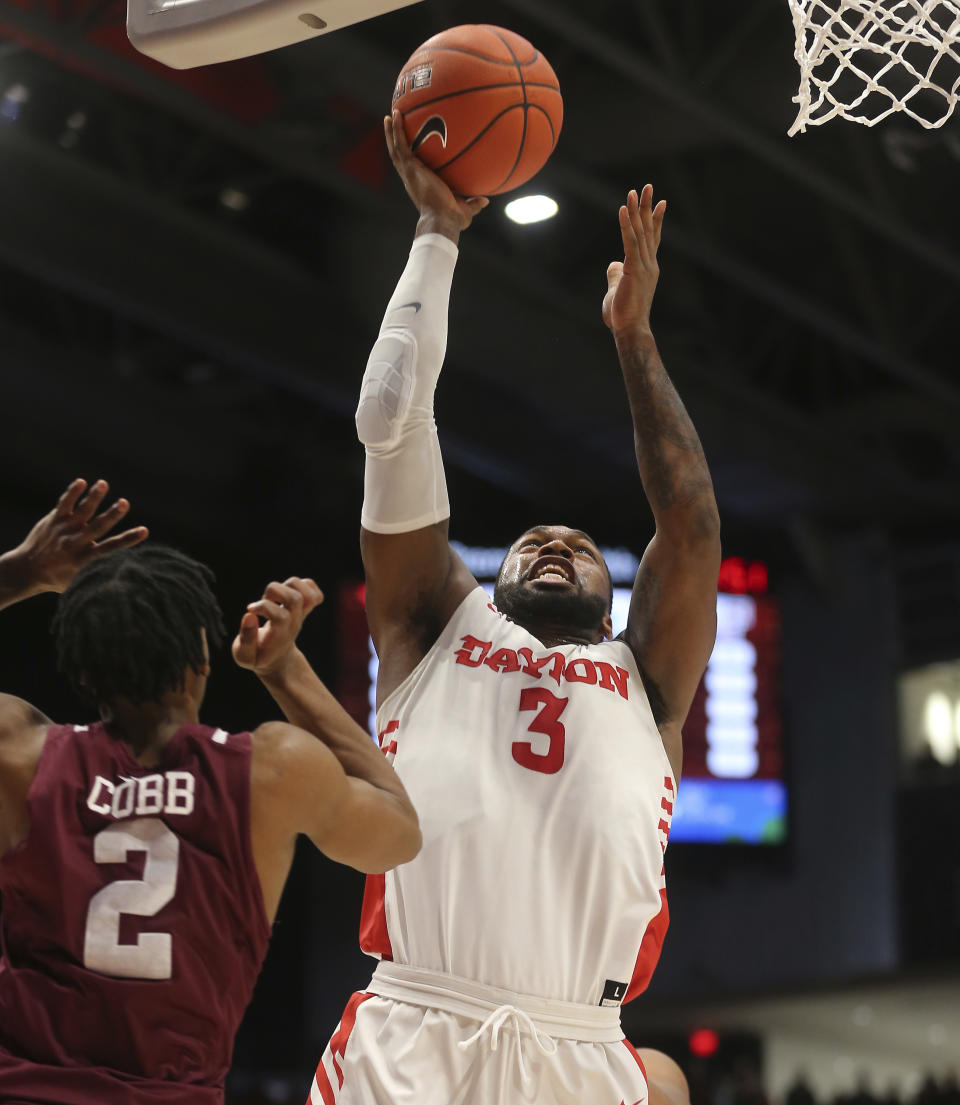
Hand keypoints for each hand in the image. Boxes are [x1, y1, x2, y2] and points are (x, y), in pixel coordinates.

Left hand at [5, 478, 146, 595]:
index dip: (128, 539)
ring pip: (81, 511)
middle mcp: (75, 543)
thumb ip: (98, 576)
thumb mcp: (79, 583)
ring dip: (93, 497)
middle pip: (97, 526)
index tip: (144, 531)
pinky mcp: (54, 520)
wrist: (26, 569)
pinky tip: (82, 482)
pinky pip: (64, 504)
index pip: (111, 548)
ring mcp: (64, 530)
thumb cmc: (58, 578)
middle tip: (124, 503)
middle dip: (112, 514)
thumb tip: (123, 577)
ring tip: (103, 484)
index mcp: (84, 559)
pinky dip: (72, 493)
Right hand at [232, 577, 323, 678]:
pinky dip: (303, 585)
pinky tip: (288, 591)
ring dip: (285, 586)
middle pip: (295, 598)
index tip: (251, 611)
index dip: (263, 608)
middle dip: (274, 592)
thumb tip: (249, 615)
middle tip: (264, 600)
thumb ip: (245, 640)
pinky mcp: (305, 607)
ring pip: (304, 591)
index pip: (280, 616)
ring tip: (274, 596)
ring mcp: (301, 614)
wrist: (278, 660)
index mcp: (279, 635)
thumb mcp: (244, 656)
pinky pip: (314, 590)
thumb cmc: (258, 656)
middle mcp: (294, 623)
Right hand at [385, 110, 487, 234]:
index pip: (412, 169)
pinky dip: (396, 130)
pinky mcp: (410, 167)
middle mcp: (411, 178)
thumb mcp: (465, 210)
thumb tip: (485, 201)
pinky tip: (395, 116)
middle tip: (393, 125)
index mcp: (420, 185)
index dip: (409, 159)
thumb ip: (473, 203)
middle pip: (400, 155)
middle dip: (395, 141)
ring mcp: (409, 172)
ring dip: (392, 131)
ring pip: (396, 148)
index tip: (409, 147)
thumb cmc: (452, 219)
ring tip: (390, 115)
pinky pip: (401, 145)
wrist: (443, 219)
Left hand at [602, 185, 665, 337]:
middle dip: (647, 207)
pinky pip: (629, 243)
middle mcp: (649, 264)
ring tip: (634, 191)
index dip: (655, 220)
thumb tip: (613, 264)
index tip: (660, 202)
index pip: (652, 239)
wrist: (630, 330)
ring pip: (639, 233)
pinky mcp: (633, 270)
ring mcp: (643, 266)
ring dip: (636, 210)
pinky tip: (622, 209)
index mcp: (647, 268)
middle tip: (648, 186)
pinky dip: (625, 225)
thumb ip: (617, 275)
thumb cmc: (623, 315)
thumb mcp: (619, 289)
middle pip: (647, 230)